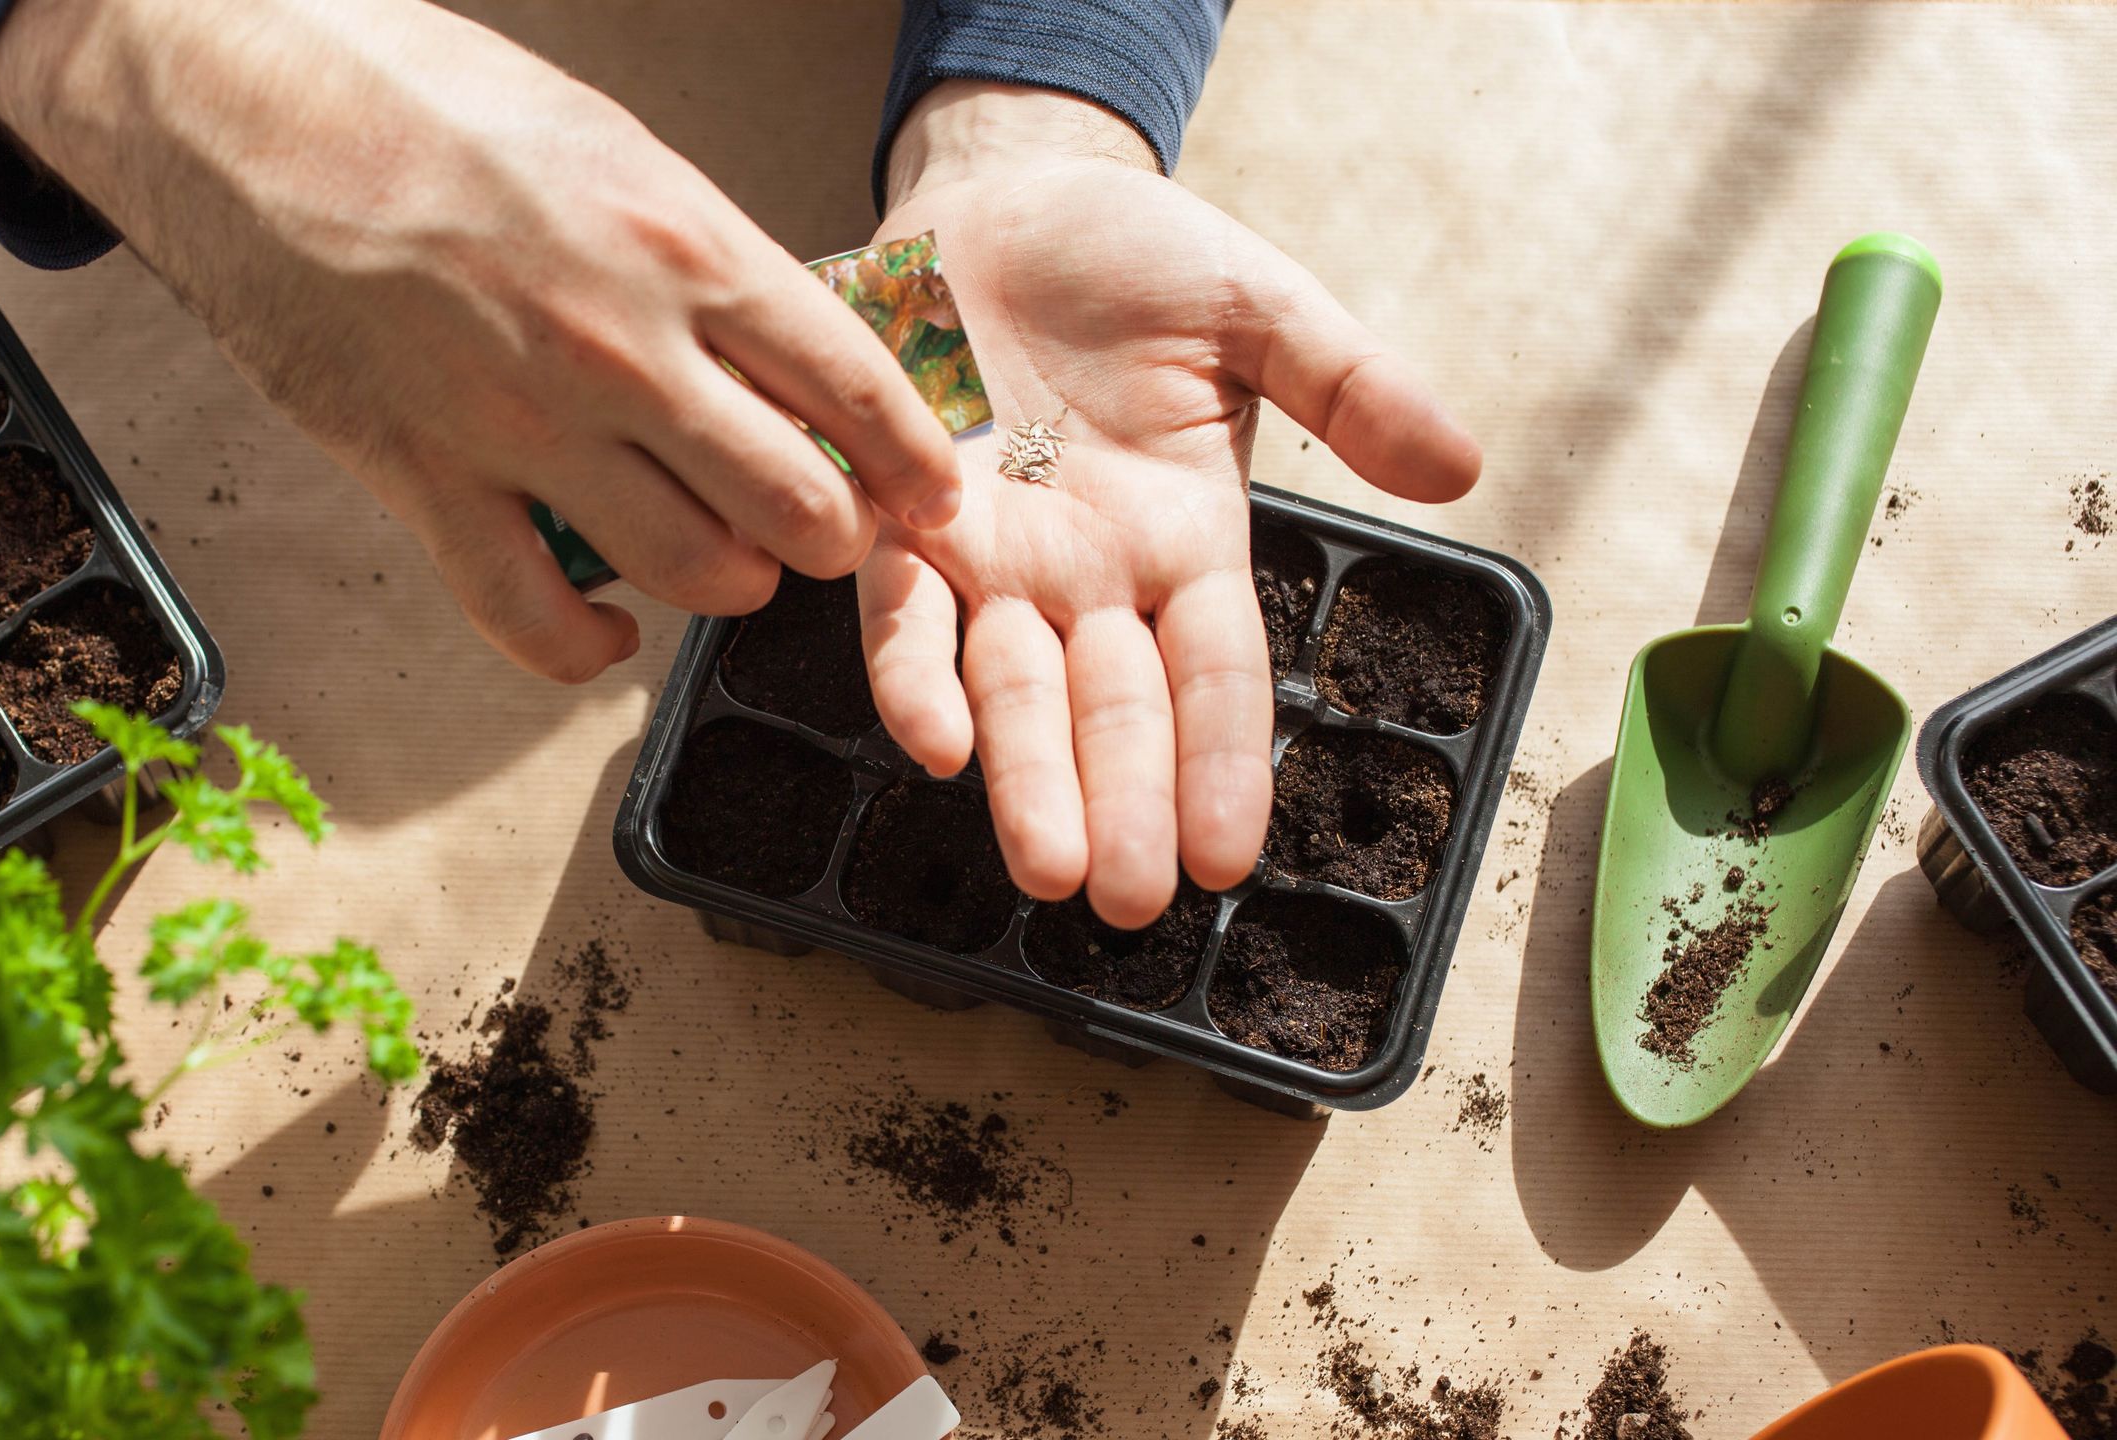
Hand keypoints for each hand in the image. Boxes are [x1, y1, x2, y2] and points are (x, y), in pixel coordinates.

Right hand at [0, 0, 960, 681]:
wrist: (241, 100)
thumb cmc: (421, 101)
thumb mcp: (611, 146)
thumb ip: (702, 258)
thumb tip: (783, 341)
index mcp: (683, 244)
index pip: (856, 387)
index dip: (914, 460)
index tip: (931, 491)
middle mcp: (622, 350)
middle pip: (798, 504)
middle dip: (833, 534)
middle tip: (827, 528)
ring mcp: (523, 429)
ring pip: (694, 573)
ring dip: (730, 583)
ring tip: (728, 559)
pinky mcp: (426, 483)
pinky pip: (535, 622)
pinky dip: (589, 645)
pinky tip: (610, 626)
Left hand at [868, 83, 1480, 926]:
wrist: (1003, 190)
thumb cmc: (1136, 257)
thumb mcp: (1261, 310)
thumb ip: (1351, 385)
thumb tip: (1462, 466)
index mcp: (1186, 542)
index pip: (1214, 678)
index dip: (1221, 765)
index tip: (1228, 859)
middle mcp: (1088, 576)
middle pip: (1112, 711)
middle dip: (1120, 806)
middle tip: (1126, 902)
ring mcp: (994, 556)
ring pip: (1011, 689)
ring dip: (1025, 778)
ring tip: (1047, 865)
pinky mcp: (901, 514)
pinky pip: (902, 609)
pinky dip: (913, 670)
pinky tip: (931, 738)